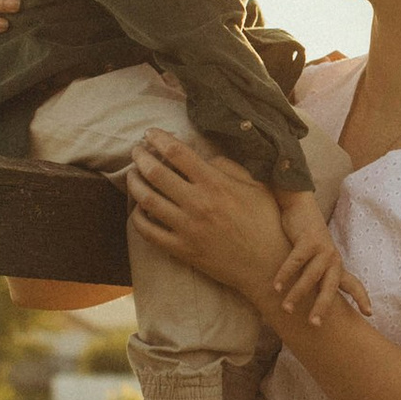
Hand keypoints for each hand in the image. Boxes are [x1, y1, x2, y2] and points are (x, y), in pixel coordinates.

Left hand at [125, 131, 292, 314]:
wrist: (267, 265)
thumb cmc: (266, 223)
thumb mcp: (256, 186)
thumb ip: (228, 167)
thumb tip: (203, 157)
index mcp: (216, 184)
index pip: (177, 153)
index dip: (158, 138)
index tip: (150, 134)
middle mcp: (198, 203)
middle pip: (156, 173)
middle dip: (140, 157)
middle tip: (136, 151)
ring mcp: (187, 228)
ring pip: (147, 200)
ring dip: (134, 183)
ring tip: (132, 175)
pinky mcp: (182, 250)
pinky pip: (149, 232)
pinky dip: (137, 218)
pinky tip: (137, 209)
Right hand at [271, 192, 367, 331]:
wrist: (300, 206)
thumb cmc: (304, 236)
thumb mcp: (314, 257)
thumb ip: (315, 275)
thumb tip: (310, 298)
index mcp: (336, 265)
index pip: (352, 284)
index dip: (361, 298)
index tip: (369, 313)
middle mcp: (332, 259)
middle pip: (330, 288)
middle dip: (323, 307)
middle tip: (314, 324)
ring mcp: (322, 249)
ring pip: (310, 277)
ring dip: (297, 294)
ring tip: (286, 309)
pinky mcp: (309, 240)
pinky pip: (296, 262)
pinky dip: (285, 275)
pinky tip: (276, 286)